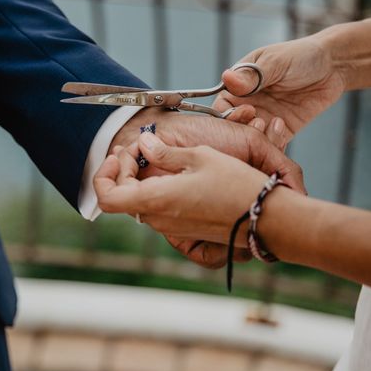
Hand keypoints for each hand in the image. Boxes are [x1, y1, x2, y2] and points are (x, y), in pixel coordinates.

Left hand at [96, 133, 300, 246]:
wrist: (266, 219)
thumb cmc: (236, 187)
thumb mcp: (199, 158)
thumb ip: (165, 153)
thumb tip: (145, 143)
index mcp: (157, 199)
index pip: (107, 197)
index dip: (103, 175)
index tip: (119, 154)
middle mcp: (159, 217)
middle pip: (124, 196)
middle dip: (126, 168)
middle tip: (143, 145)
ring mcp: (171, 226)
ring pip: (141, 201)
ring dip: (142, 178)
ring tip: (160, 153)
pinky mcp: (184, 228)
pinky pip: (159, 208)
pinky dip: (158, 188)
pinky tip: (176, 170)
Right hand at [215, 35, 346, 146]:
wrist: (334, 66)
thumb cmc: (301, 55)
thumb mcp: (275, 62)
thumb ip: (252, 76)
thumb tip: (226, 78)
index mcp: (239, 86)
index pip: (221, 107)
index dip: (226, 115)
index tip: (243, 111)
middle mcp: (249, 104)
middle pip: (234, 128)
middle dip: (243, 130)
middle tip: (258, 122)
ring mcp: (265, 118)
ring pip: (252, 140)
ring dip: (259, 137)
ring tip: (273, 123)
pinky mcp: (282, 130)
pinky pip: (272, 144)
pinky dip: (273, 143)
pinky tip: (282, 126)